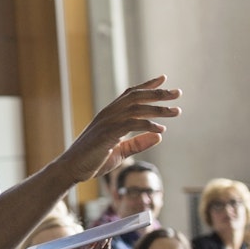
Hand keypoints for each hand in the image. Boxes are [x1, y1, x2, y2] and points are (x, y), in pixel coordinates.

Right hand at [55, 76, 181, 183]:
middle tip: (177, 93)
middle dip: (158, 93)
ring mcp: (106, 122)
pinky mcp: (106, 134)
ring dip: (158, 109)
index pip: (131, 94)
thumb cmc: (93, 160)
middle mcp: (108, 114)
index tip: (163, 79)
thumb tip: (159, 136)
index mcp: (110, 114)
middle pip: (137, 96)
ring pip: (136, 108)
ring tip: (175, 111)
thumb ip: (138, 143)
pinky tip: (161, 130)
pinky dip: (147, 125)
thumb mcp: (121, 152)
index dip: (148, 85)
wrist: (71, 169)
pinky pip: (131, 125)